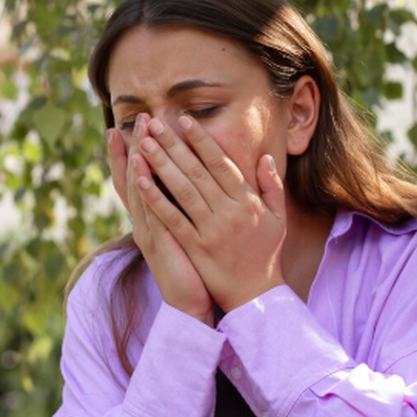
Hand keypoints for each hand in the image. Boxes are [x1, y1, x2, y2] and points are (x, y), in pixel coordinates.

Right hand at [107, 113, 214, 324]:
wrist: (191, 304)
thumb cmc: (193, 269)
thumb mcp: (187, 232)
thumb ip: (185, 207)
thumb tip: (190, 181)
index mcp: (153, 218)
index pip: (138, 179)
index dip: (131, 154)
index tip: (129, 128)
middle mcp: (145, 221)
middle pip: (134, 179)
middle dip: (136, 148)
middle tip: (138, 119)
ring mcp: (149, 231)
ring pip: (139, 190)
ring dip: (137, 161)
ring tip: (138, 134)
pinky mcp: (158, 243)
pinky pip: (149, 212)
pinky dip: (143, 190)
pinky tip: (141, 170)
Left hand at [133, 114, 286, 312]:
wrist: (256, 295)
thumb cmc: (265, 254)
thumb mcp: (277, 218)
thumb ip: (271, 186)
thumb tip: (264, 158)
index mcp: (246, 201)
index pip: (220, 163)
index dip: (201, 140)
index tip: (184, 120)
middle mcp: (228, 212)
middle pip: (197, 171)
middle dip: (174, 145)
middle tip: (155, 124)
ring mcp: (211, 230)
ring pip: (182, 190)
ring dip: (161, 165)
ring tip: (143, 144)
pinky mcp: (195, 247)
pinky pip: (172, 218)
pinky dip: (155, 198)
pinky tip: (140, 181)